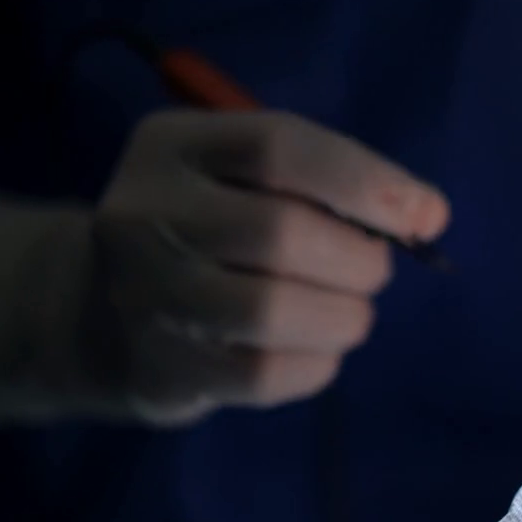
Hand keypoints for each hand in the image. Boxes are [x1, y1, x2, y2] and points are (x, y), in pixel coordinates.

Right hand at [0, 109, 448, 424]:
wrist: (93, 311)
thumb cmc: (203, 231)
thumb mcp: (242, 178)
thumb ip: (329, 183)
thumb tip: (427, 214)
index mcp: (172, 146)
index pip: (279, 148)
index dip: (365, 182)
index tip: (424, 214)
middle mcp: (144, 213)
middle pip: (281, 233)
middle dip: (358, 259)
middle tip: (372, 272)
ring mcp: (144, 295)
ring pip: (272, 310)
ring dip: (342, 317)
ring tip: (349, 314)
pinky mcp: (160, 367)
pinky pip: (264, 375)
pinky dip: (316, 364)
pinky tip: (316, 350)